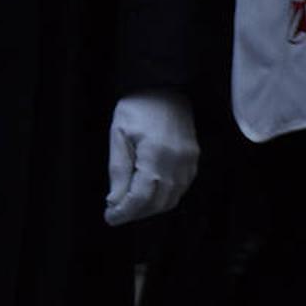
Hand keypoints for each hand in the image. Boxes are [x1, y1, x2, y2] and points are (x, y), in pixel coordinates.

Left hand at [104, 90, 197, 226]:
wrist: (165, 87)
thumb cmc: (137, 107)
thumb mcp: (119, 135)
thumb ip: (118, 170)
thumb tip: (115, 200)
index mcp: (156, 156)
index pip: (141, 197)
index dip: (125, 212)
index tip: (110, 218)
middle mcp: (177, 164)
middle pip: (158, 203)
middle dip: (136, 213)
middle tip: (116, 214)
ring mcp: (189, 163)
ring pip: (171, 199)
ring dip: (150, 208)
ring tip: (129, 205)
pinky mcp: (194, 160)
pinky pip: (181, 189)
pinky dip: (164, 197)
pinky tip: (148, 193)